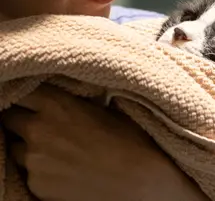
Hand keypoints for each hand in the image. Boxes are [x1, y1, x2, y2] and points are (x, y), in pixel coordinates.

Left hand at [1, 84, 209, 200]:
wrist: (138, 182)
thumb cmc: (130, 142)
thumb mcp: (105, 109)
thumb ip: (74, 102)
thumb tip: (66, 96)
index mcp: (56, 105)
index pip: (21, 92)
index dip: (28, 96)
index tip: (35, 99)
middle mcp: (38, 130)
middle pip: (10, 118)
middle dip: (23, 119)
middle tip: (44, 124)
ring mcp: (34, 161)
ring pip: (16, 148)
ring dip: (29, 146)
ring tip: (57, 149)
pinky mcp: (36, 186)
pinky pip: (28, 172)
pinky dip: (40, 169)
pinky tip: (63, 167)